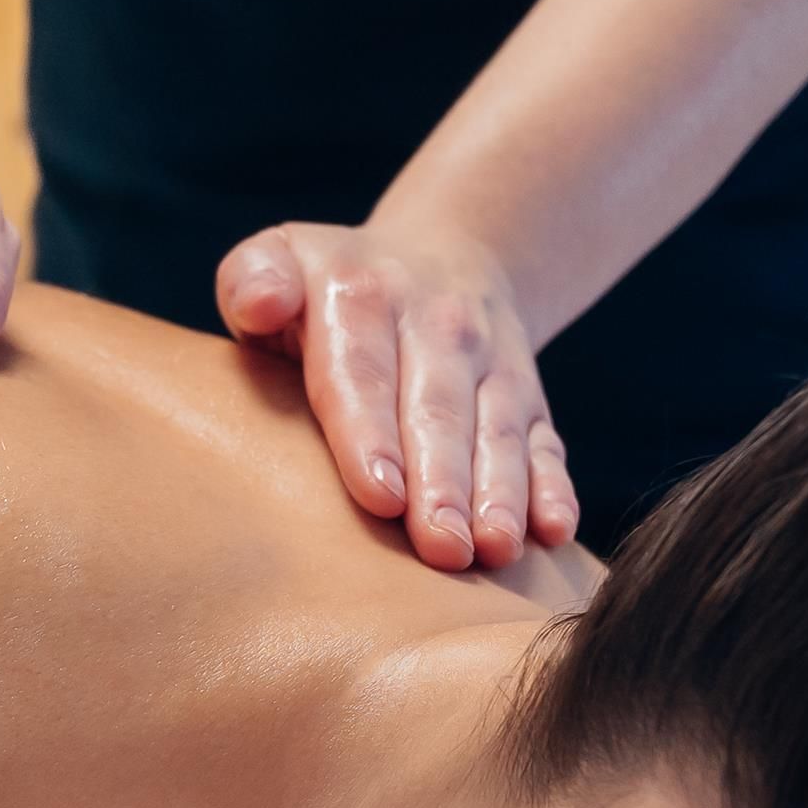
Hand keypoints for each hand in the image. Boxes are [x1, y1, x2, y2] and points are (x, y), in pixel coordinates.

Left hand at [215, 220, 579, 571]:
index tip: (379, 496)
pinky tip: (553, 532)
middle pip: (438, 412)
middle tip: (441, 548)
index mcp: (363, 297)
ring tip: (494, 550)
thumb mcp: (281, 257)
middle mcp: (437, 324)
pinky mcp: (530, 397)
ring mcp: (492, 361)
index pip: (363, 372)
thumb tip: (262, 305)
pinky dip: (553, 487)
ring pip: (498, 432)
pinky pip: (545, 442)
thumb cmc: (329, 288)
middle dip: (442, 483)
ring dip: (500, 494)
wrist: (442, 257)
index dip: (372, 435)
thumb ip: (253, 279)